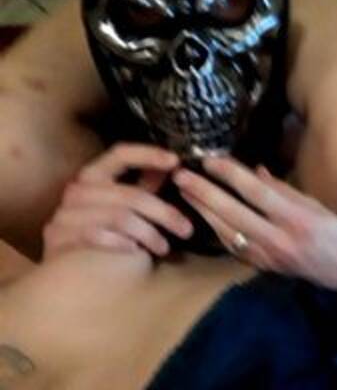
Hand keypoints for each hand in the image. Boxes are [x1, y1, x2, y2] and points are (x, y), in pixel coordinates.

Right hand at [43, 143, 192, 259]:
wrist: (63, 271)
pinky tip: (136, 253)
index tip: (175, 161)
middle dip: (165, 213)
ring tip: (164, 248)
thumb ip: (145, 187)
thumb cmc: (101, 232)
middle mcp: (77, 189)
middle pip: (131, 195)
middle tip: (187, 230)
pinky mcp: (60, 236)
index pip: (121, 153)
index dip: (149, 154)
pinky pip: (100, 237)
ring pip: (120, 218)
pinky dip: (123, 244)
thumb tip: (172, 168)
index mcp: (93, 174)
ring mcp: (66, 213)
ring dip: (149, 235)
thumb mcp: (124, 205)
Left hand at [173, 156, 336, 291]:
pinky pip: (232, 246)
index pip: (257, 192)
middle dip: (204, 193)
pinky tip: (203, 215)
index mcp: (296, 218)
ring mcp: (267, 255)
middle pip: (233, 213)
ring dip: (202, 211)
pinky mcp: (262, 266)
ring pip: (226, 232)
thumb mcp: (316, 205)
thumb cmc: (336, 233)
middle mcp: (278, 238)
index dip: (231, 175)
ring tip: (184, 193)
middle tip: (181, 176)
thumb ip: (284, 190)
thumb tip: (253, 171)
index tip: (210, 160)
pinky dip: (215, 229)